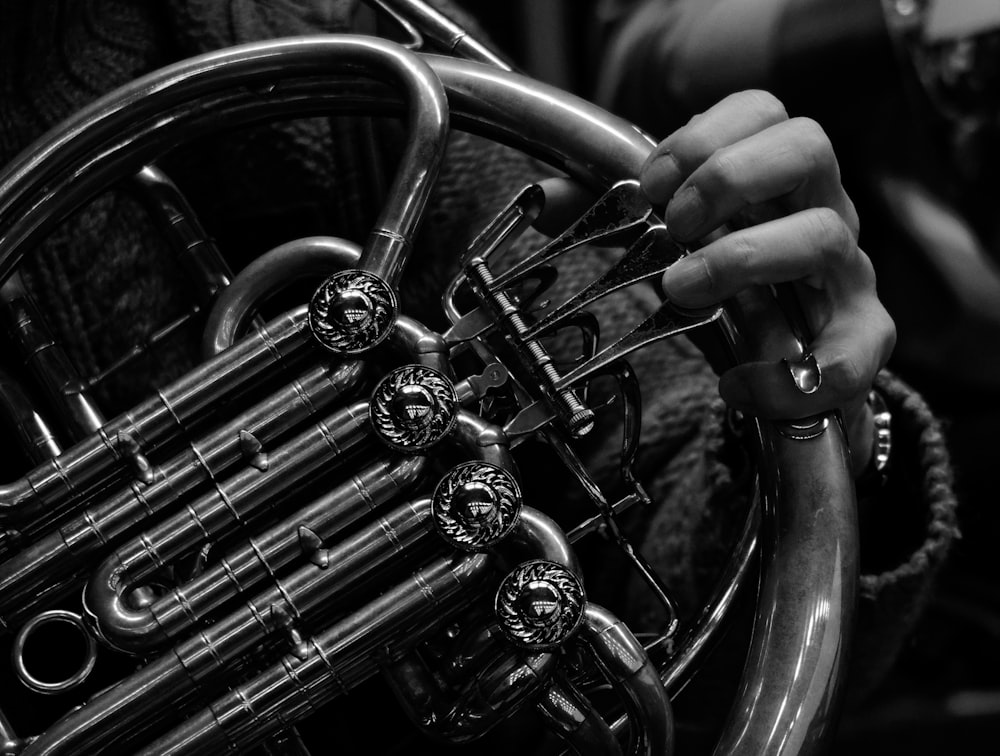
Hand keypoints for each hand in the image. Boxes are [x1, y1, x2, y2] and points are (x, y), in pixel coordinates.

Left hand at [640, 90, 894, 474]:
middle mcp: (822, 210)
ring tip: (681, 288)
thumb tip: (544, 202)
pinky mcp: (864, 339)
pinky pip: (852, 354)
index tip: (647, 186)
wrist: (790, 366)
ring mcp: (848, 273)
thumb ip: (614, 218)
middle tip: (673, 226)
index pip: (762, 112)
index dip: (701, 137)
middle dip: (728, 177)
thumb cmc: (733, 288)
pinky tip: (737, 385)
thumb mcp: (674, 245)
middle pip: (808, 146)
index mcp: (777, 177)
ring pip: (826, 236)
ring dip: (743, 257)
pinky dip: (788, 376)